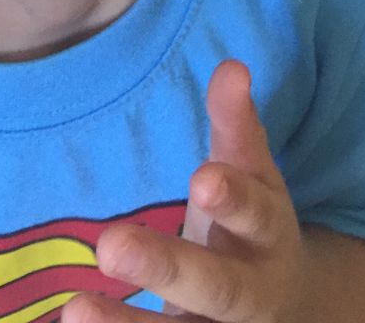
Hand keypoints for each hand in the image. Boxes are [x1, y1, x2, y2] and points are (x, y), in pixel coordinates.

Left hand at [64, 60, 303, 322]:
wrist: (289, 312)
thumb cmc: (251, 229)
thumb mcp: (254, 178)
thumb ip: (237, 126)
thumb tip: (231, 65)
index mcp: (268, 236)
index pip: (255, 215)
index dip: (233, 199)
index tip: (204, 177)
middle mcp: (251, 294)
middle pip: (216, 288)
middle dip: (167, 266)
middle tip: (111, 246)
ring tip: (74, 310)